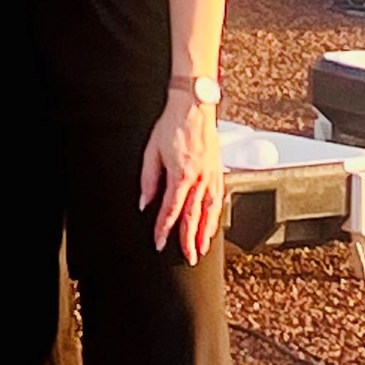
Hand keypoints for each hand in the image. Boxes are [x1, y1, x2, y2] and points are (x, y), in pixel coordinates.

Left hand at [141, 85, 223, 261]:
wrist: (194, 107)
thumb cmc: (172, 125)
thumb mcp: (151, 151)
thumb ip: (148, 180)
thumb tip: (144, 203)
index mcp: (182, 175)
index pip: (171, 210)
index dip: (164, 229)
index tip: (159, 243)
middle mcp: (200, 179)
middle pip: (194, 217)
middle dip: (189, 240)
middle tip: (188, 257)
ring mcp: (212, 176)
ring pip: (211, 212)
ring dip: (206, 233)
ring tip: (201, 248)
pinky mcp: (219, 171)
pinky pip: (219, 199)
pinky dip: (216, 216)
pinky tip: (213, 223)